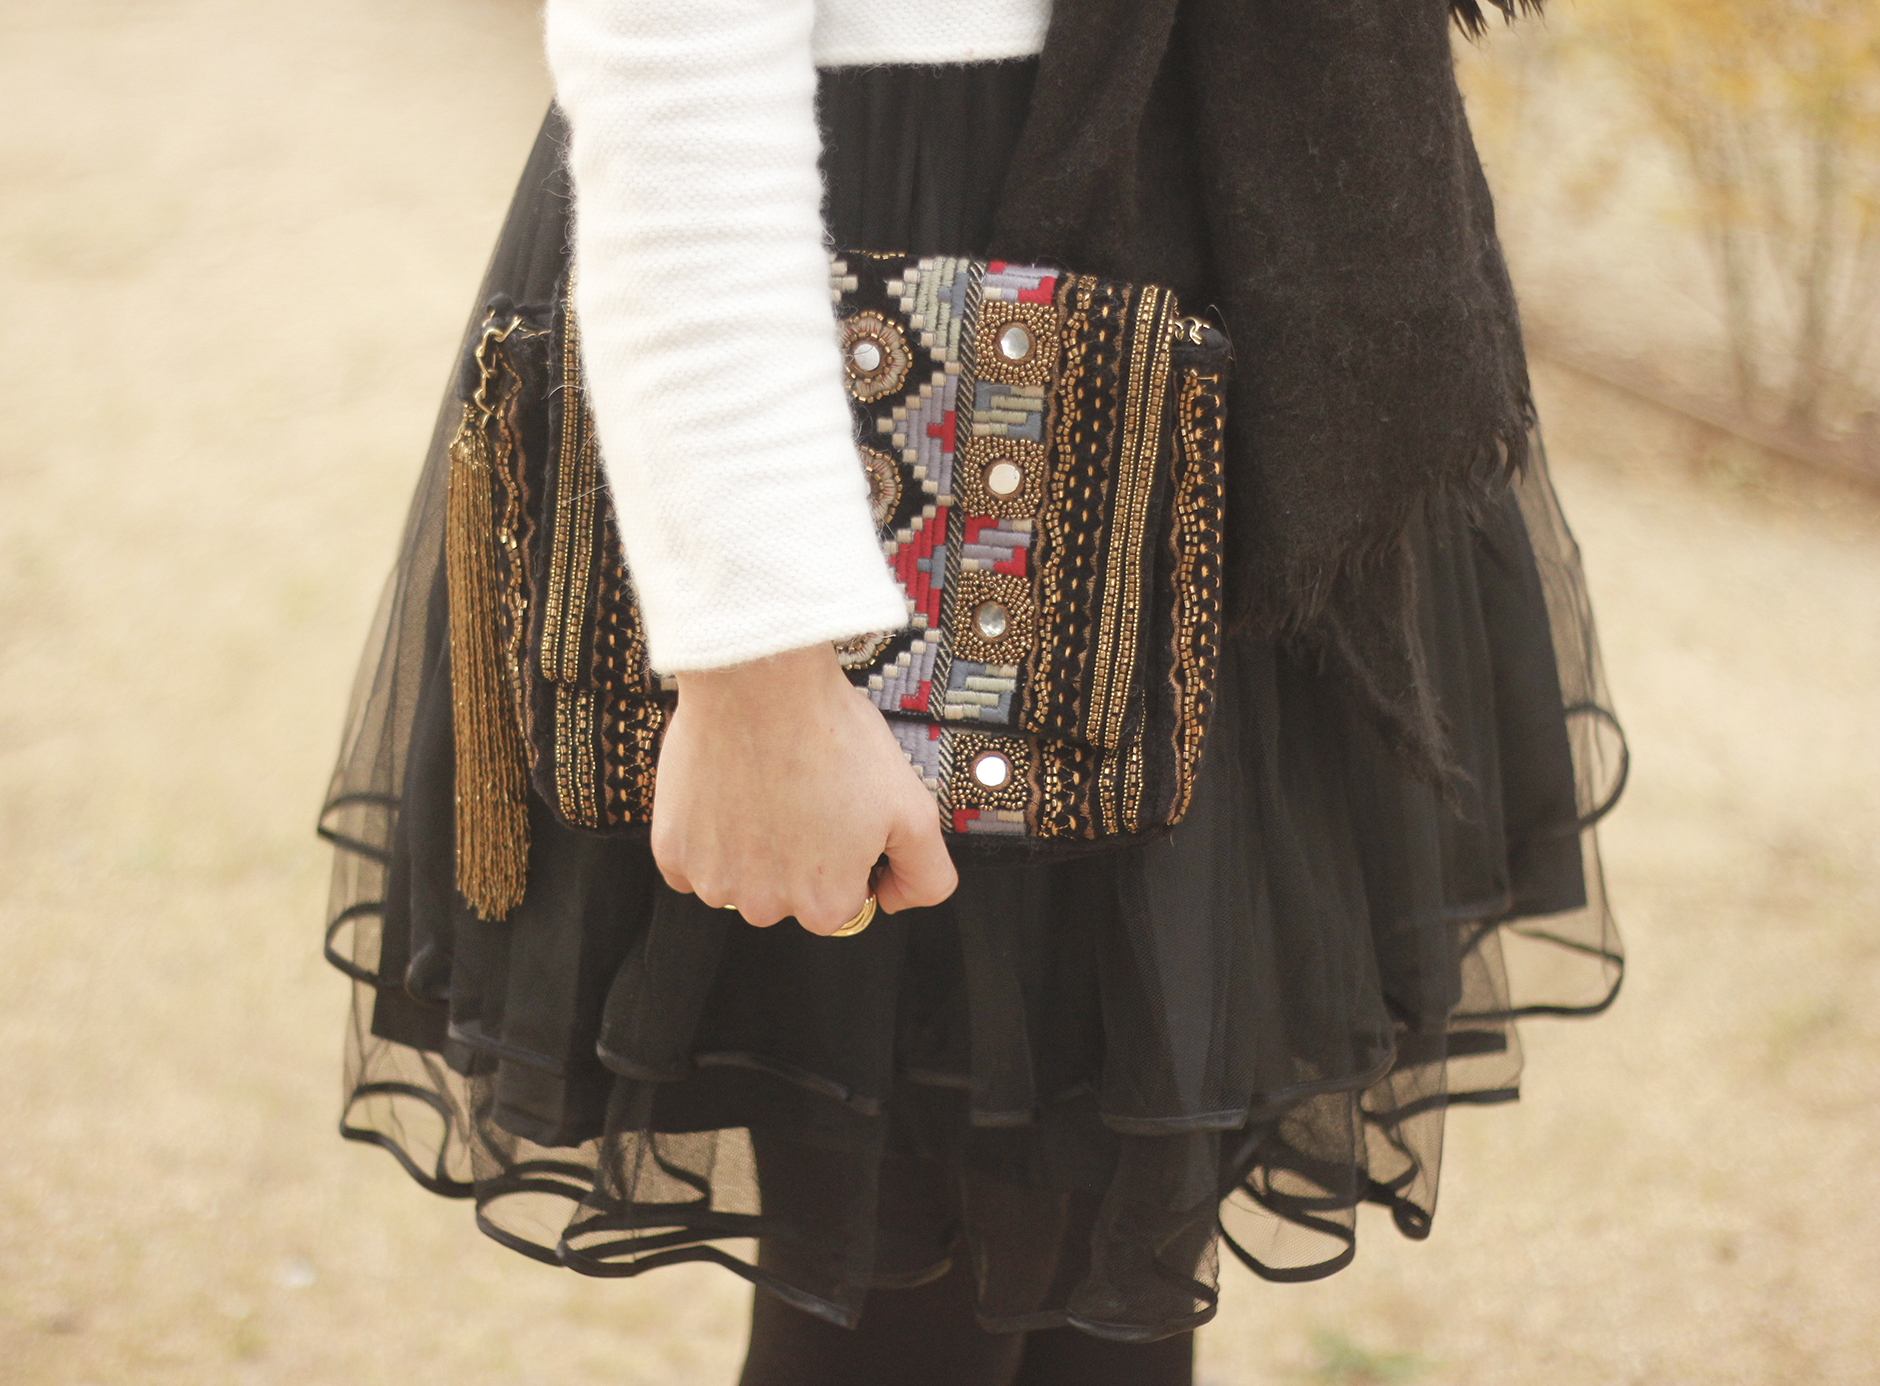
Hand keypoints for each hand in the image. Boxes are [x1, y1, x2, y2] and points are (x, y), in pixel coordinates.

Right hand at [652, 643, 957, 932]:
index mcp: (824, 904)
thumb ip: (925, 874)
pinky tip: (728, 791)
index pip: (841, 901)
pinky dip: (706, 834)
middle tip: (804, 795)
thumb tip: (896, 899)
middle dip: (798, 855)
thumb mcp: (913, 808)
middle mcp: (765, 907)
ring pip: (738, 879)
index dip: (847, 856)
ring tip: (766, 788)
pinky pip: (691, 860)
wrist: (762, 684)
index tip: (840, 815)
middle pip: (786, 894)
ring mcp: (714, 881)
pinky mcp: (672, 851)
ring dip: (750, 846)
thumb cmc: (832, 738)